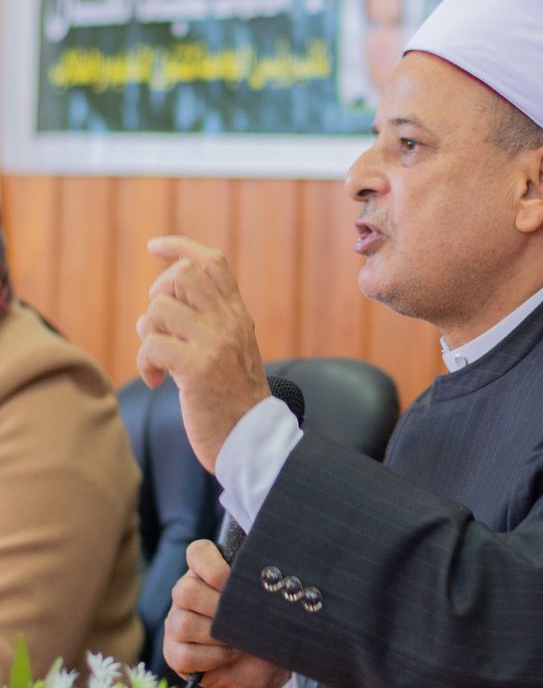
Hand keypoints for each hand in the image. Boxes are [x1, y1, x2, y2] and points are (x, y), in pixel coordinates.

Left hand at [136, 236, 269, 471]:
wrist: (253, 440)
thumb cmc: (234, 400)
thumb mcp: (231, 351)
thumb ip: (209, 324)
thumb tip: (161, 304)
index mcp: (239, 316)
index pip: (212, 262)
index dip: (179, 246)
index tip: (154, 246)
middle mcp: (230, 322)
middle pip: (182, 275)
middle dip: (157, 293)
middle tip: (157, 324)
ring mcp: (215, 344)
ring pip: (160, 308)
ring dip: (147, 333)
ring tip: (156, 360)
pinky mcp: (197, 369)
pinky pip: (152, 345)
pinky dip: (144, 363)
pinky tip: (156, 382)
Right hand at [164, 540, 289, 687]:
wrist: (263, 660)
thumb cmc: (263, 620)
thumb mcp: (263, 597)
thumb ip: (257, 581)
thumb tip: (266, 580)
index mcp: (205, 571)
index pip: (197, 552)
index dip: (214, 567)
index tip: (235, 581)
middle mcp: (185, 594)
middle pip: (185, 591)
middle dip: (218, 607)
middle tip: (241, 617)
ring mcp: (175, 623)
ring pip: (182, 624)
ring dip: (216, 634)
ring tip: (238, 639)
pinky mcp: (174, 653)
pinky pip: (184, 655)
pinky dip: (211, 657)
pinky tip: (229, 655)